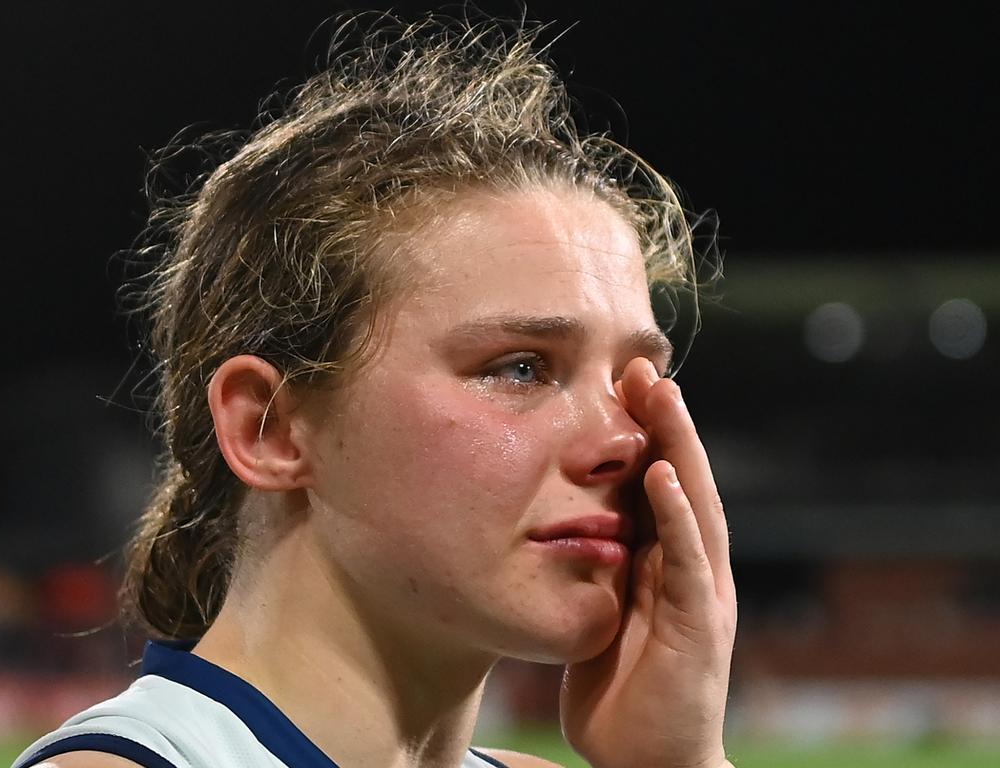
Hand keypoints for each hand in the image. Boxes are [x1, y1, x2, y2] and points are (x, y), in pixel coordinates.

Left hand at [560, 357, 736, 767]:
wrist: (645, 759)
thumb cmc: (619, 687)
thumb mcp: (601, 610)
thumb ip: (598, 566)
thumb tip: (567, 522)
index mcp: (664, 560)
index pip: (658, 482)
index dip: (645, 431)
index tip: (620, 381)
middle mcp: (691, 566)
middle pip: (681, 479)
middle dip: (665, 421)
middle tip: (642, 365)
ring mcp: (700, 592)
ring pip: (694, 504)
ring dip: (678, 447)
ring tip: (662, 394)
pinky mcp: (699, 623)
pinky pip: (687, 560)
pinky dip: (678, 515)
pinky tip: (661, 475)